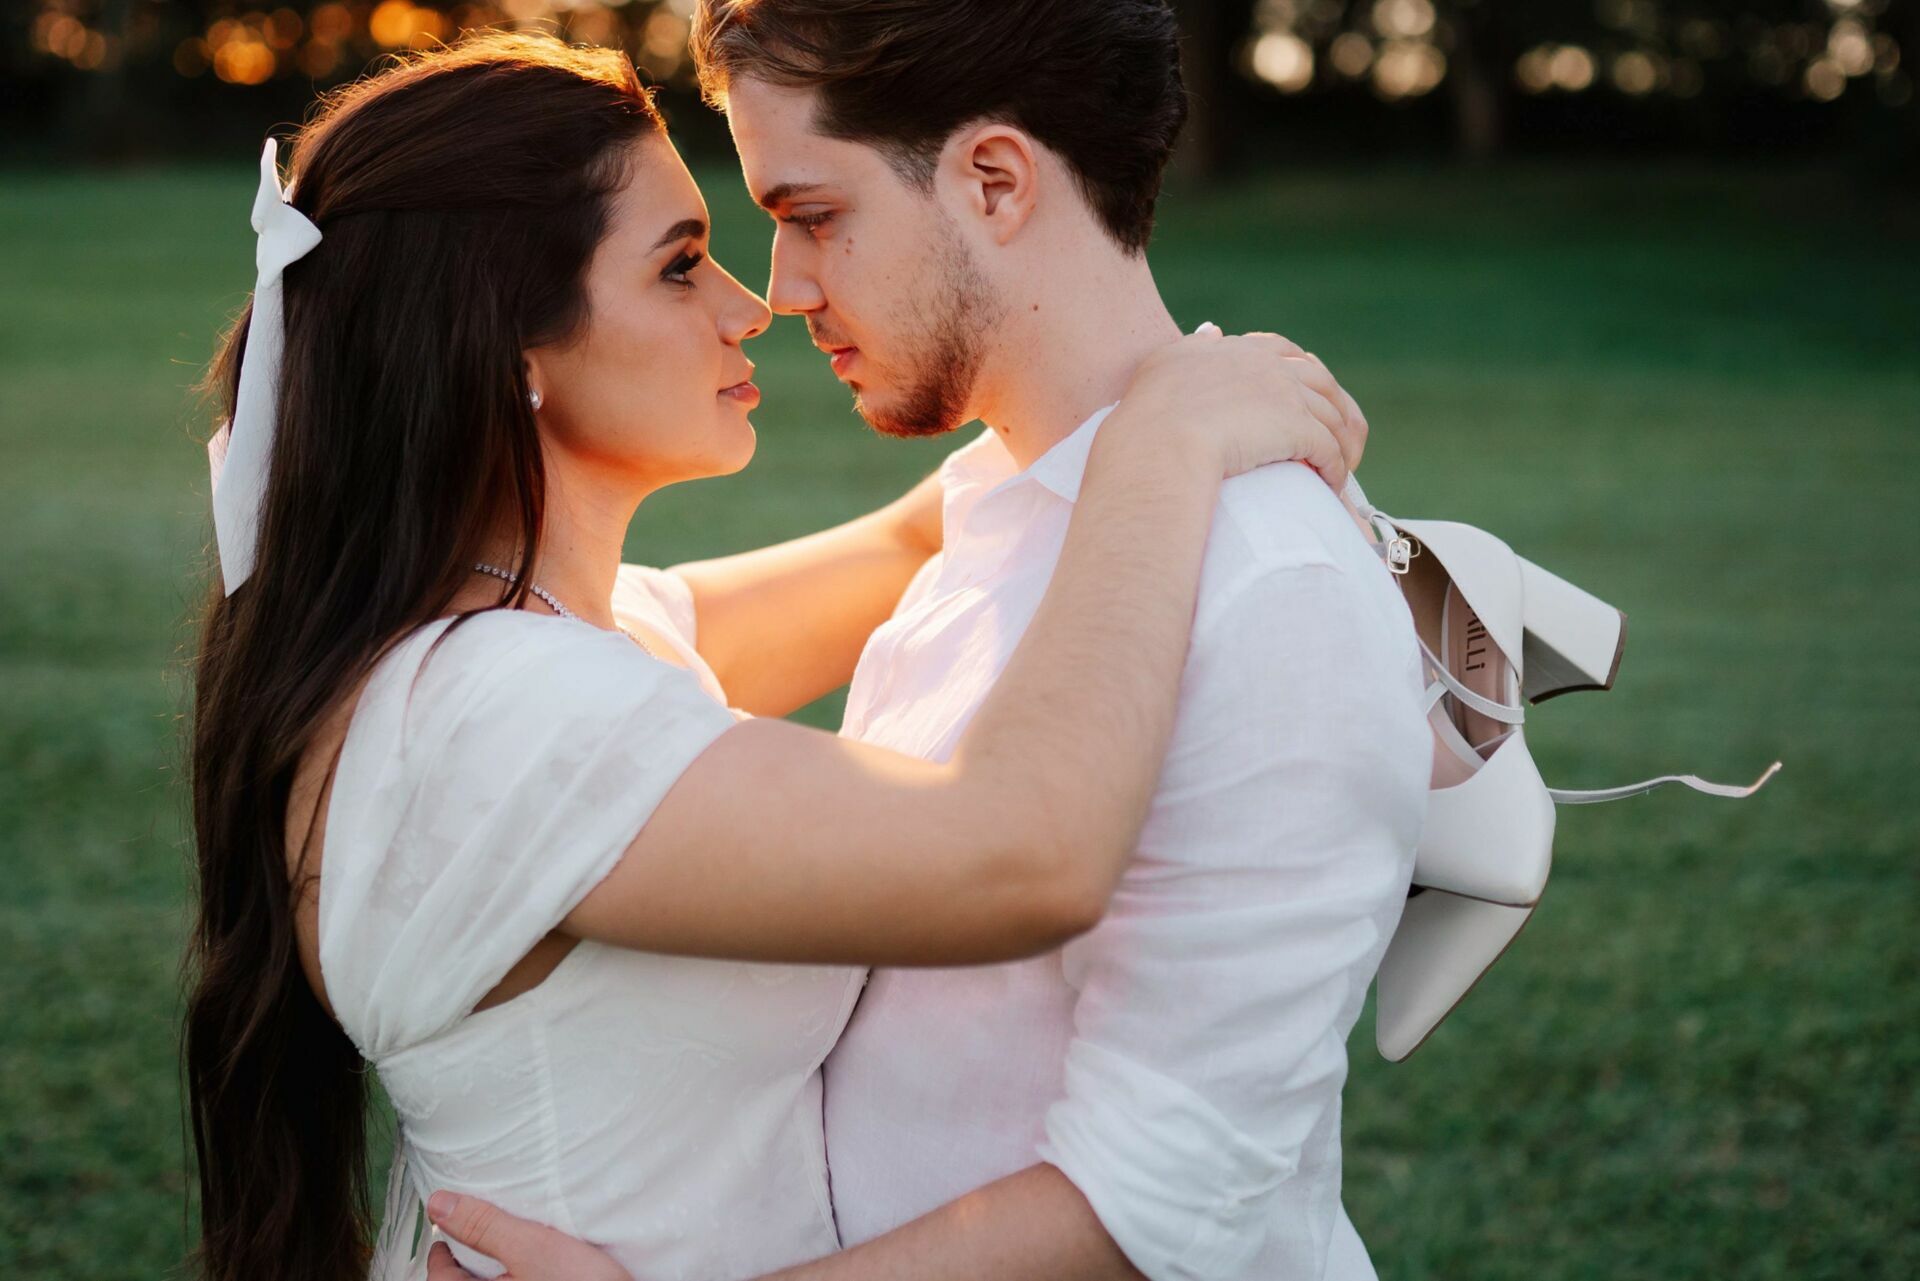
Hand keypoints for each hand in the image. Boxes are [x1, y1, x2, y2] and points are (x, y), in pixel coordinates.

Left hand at [424, 1191, 633, 1280]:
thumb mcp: (534, 1249)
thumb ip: (485, 1227)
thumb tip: (440, 1204)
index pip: (439, 1276)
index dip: (440, 1249)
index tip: (447, 1229)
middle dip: (472, 1259)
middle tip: (481, 1232)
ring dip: (503, 1269)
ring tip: (515, 1245)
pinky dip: (527, 1276)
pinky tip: (548, 1265)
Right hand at [1117, 326, 1368, 488]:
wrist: (1158, 441)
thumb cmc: (1148, 413)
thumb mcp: (1164, 365)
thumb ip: (1192, 346)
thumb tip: (1213, 330)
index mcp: (1235, 351)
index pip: (1282, 350)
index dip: (1301, 368)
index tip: (1308, 391)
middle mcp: (1267, 366)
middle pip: (1320, 381)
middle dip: (1336, 406)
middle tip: (1340, 434)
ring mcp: (1285, 395)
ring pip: (1332, 418)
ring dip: (1341, 444)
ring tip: (1341, 467)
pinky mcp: (1297, 429)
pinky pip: (1329, 450)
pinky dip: (1336, 468)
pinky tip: (1333, 485)